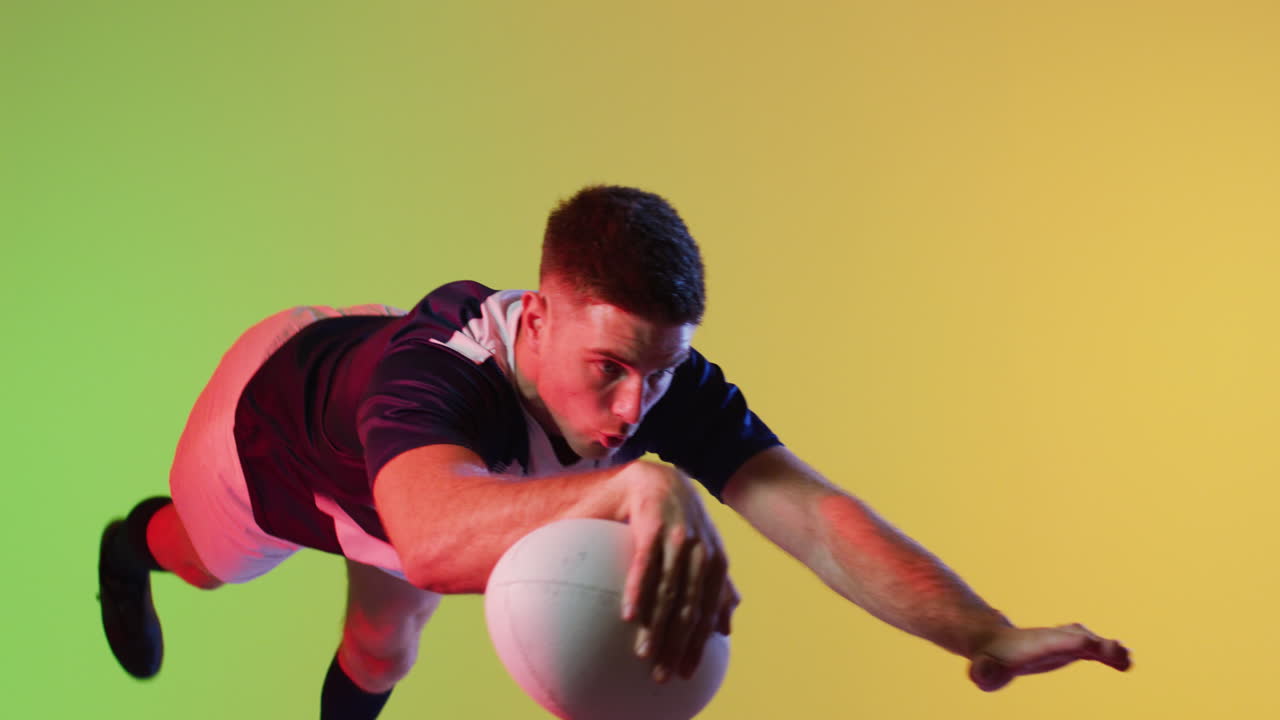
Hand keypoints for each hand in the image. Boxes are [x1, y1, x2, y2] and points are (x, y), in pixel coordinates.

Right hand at [618, 461, 734, 683]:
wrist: (656, 474)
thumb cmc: (675, 518)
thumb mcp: (701, 552)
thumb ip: (715, 587)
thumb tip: (726, 628)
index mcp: (714, 562)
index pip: (707, 613)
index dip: (697, 646)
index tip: (685, 674)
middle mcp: (701, 552)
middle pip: (690, 608)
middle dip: (678, 645)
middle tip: (663, 675)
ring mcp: (678, 538)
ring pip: (670, 590)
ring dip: (658, 625)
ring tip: (645, 654)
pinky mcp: (653, 524)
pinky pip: (646, 564)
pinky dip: (639, 590)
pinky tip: (630, 615)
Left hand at [968, 623, 1131, 690]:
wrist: (992, 645)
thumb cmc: (988, 663)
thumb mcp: (982, 671)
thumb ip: (984, 673)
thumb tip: (984, 675)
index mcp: (1035, 645)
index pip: (1057, 641)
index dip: (1073, 643)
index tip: (1091, 645)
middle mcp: (1053, 639)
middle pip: (1078, 638)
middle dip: (1097, 645)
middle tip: (1118, 652)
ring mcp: (1063, 642)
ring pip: (1089, 641)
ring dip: (1109, 649)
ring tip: (1126, 658)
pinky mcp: (1069, 649)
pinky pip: (1094, 649)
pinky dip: (1109, 654)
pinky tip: (1126, 662)